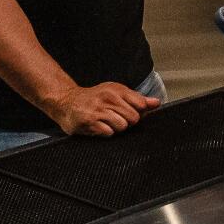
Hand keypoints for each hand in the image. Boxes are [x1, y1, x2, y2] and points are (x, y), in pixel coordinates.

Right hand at [43, 81, 160, 135]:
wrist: (67, 101)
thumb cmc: (94, 98)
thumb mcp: (116, 93)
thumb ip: (137, 99)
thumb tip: (156, 103)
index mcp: (117, 90)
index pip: (141, 104)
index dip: (139, 112)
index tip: (131, 112)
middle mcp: (108, 99)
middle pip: (133, 118)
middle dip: (127, 121)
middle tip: (116, 117)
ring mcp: (98, 111)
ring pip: (122, 126)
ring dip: (116, 128)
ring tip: (107, 122)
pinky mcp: (89, 122)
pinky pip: (109, 133)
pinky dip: (106, 132)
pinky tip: (99, 126)